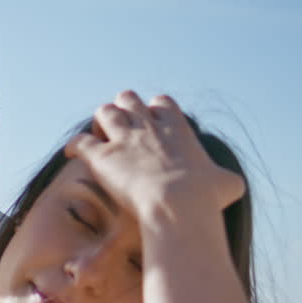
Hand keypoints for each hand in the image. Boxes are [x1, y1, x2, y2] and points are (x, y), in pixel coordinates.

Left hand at [64, 91, 243, 224]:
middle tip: (122, 127)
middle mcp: (148, 126)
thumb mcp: (226, 184)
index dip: (155, 111)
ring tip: (99, 134)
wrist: (178, 203)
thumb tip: (232, 184)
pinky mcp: (102, 156)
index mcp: (177, 127)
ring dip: (100, 121)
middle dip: (125, 109)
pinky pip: (80, 141)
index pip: (163, 104)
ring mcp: (123, 138)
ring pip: (105, 112)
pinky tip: (69, 153)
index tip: (153, 123)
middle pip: (130, 99)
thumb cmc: (204, 197)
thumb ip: (226, 179)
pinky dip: (73, 145)